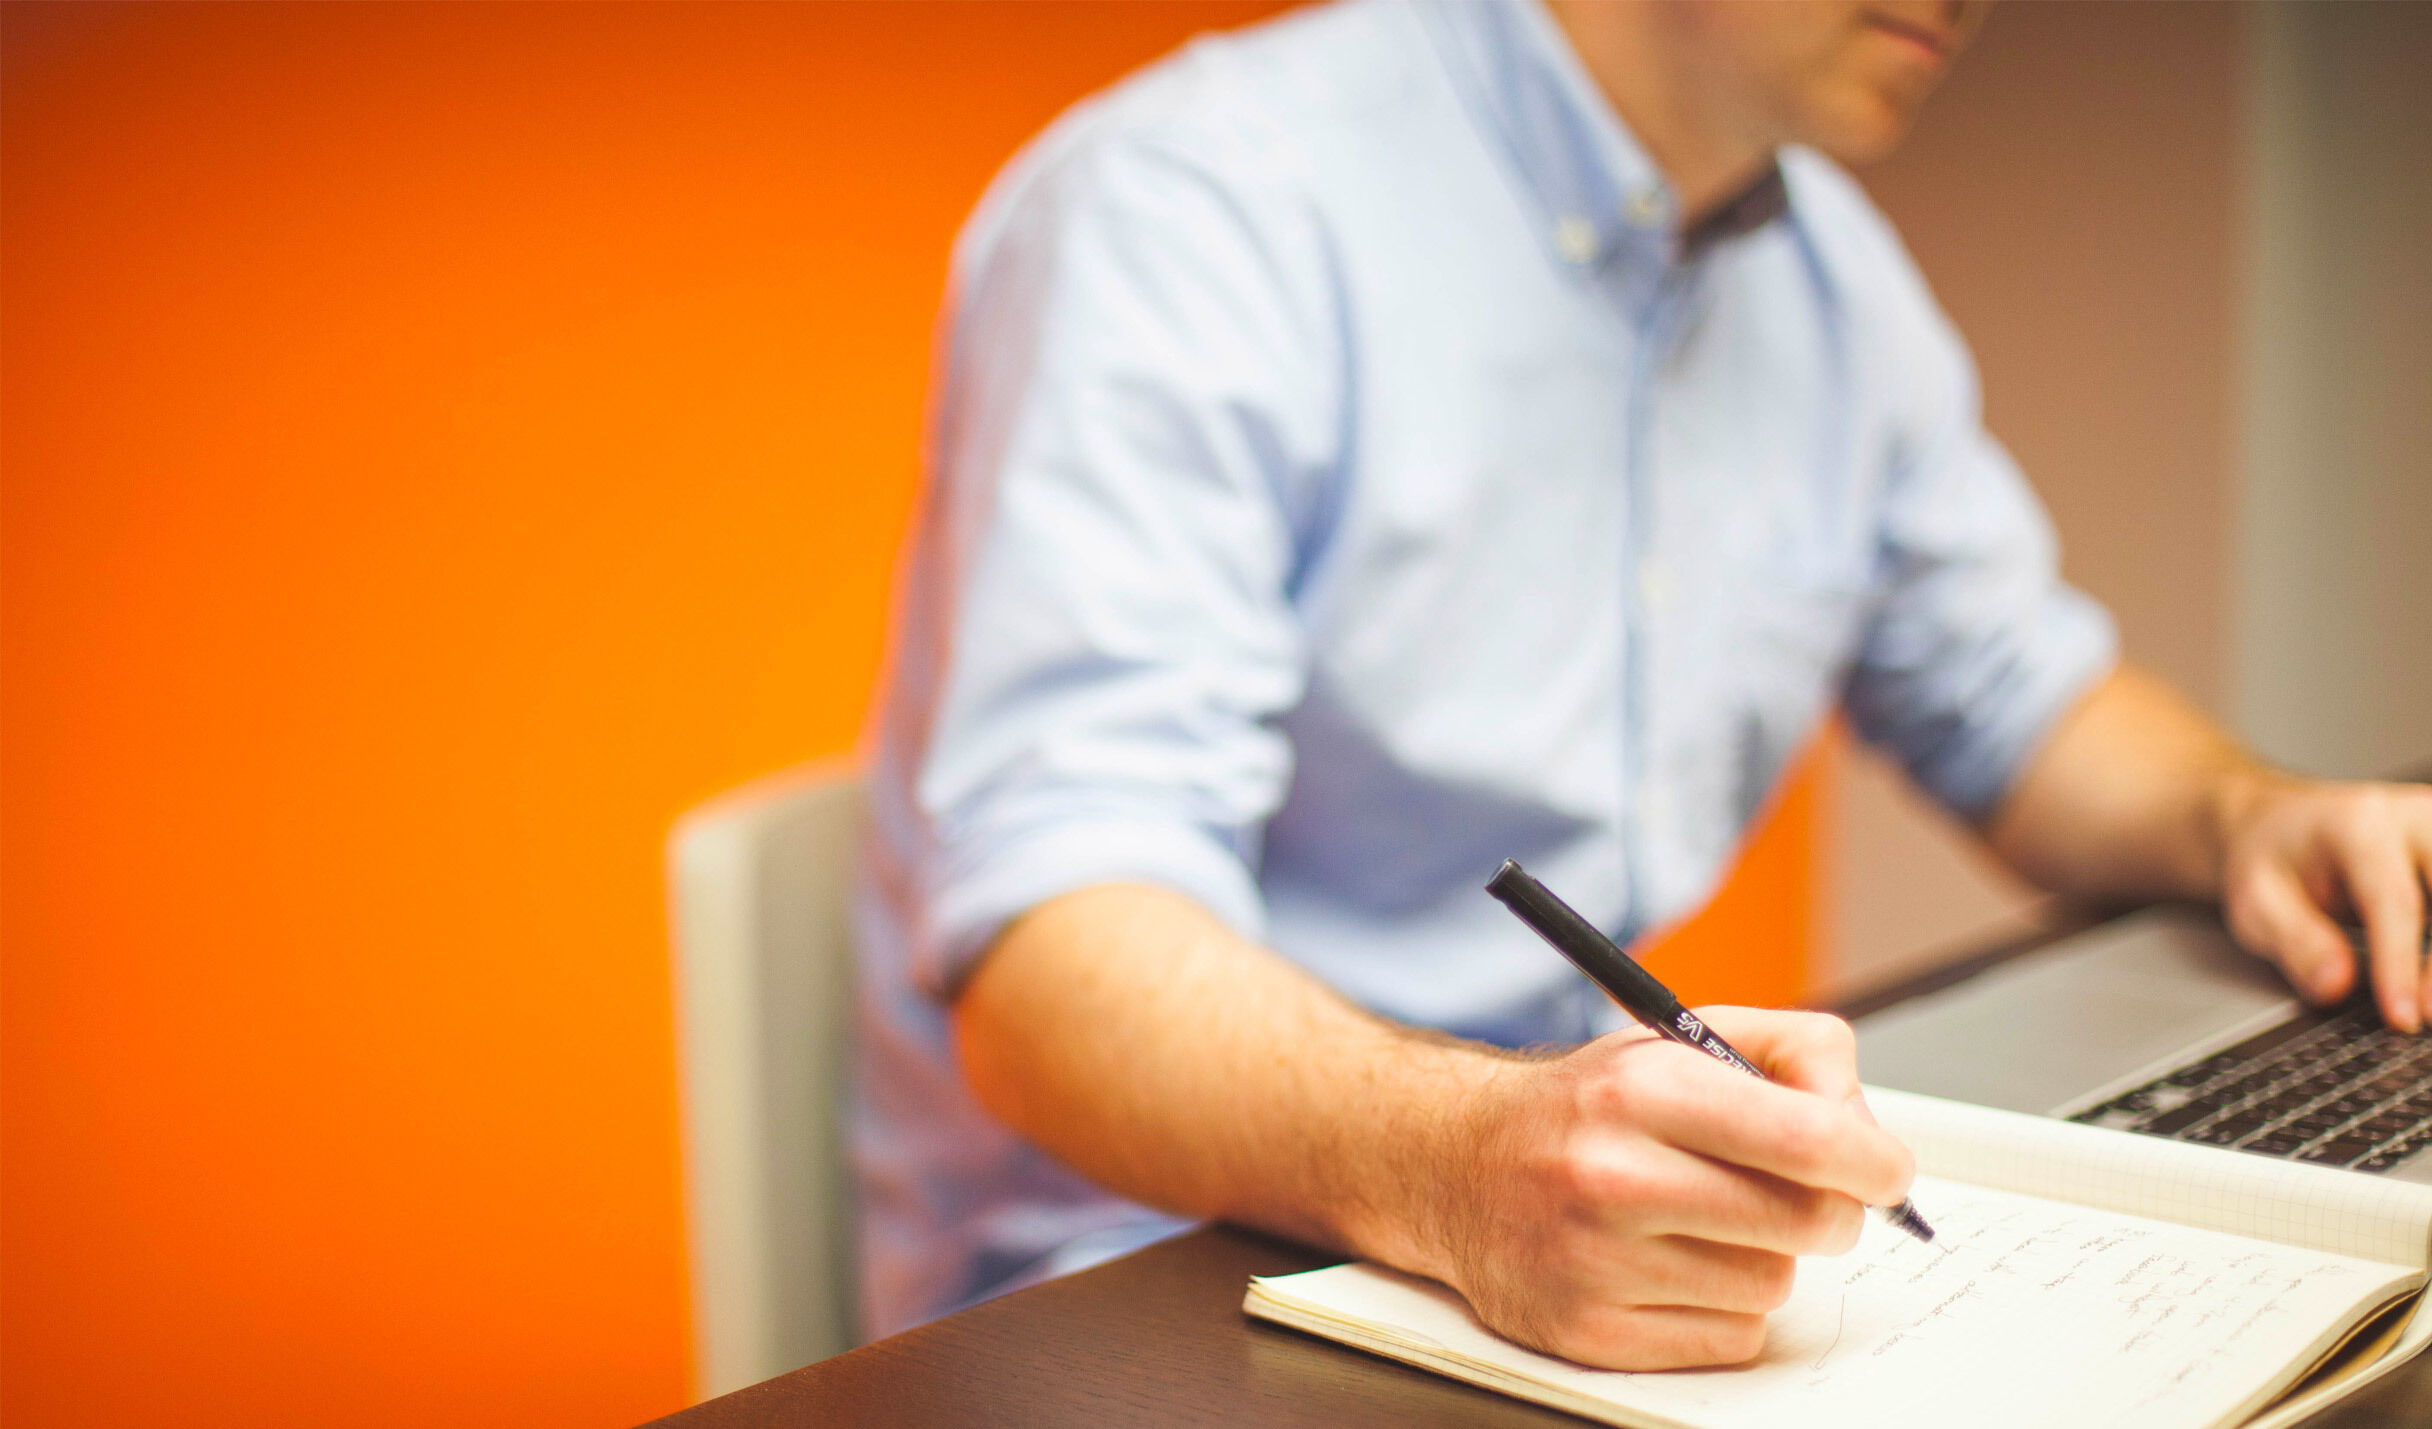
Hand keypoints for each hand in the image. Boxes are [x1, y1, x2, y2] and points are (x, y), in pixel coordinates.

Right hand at [1422, 1007, 1913, 1369]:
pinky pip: (1730, 1338)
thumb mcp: (1682, 1038)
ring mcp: (1594, 1262)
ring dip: (1763, 1257)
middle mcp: (1611, 1175)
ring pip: (1771, 1284)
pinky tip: (1676, 1266)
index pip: (1806, 1138)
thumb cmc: (1589, 1105)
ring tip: (1707, 1221)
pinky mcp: (1587, 1332)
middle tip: (1803, 1193)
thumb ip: (1794, 1051)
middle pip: (1806, 1222)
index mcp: (1641, 1089)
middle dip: (1828, 1208)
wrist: (1458, 1164)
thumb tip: (1866, 1126)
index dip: (1874, 1160)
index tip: (1885, 1170)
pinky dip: (1724, 1308)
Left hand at [2219, 774, 2431, 1030]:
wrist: (2282, 825)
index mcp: (2359, 826)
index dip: (2401, 963)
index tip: (2403, 1018)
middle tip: (2425, 1016)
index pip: (2395, 899)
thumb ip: (2295, 942)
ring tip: (2427, 1004)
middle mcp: (2415, 820)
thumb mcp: (2255, 901)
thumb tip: (2336, 986)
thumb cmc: (2272, 863)